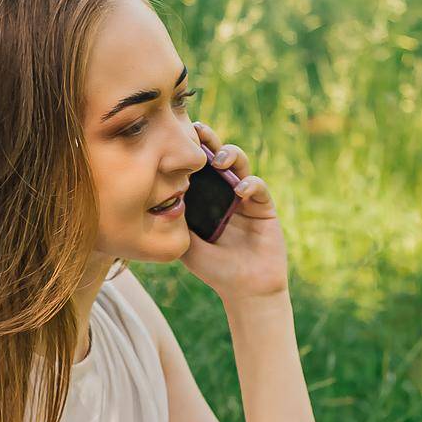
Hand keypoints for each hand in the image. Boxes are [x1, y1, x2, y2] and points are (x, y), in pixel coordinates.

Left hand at [182, 120, 289, 306]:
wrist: (245, 290)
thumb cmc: (213, 269)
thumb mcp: (186, 243)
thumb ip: (176, 219)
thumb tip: (157, 192)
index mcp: (204, 197)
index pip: (195, 167)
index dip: (187, 151)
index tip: (174, 137)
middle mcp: (224, 192)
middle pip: (216, 157)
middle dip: (208, 141)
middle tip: (196, 131)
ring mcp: (245, 197)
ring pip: (239, 164)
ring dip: (230, 155)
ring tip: (218, 160)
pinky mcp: (264, 206)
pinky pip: (258, 187)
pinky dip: (251, 185)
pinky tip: (240, 191)